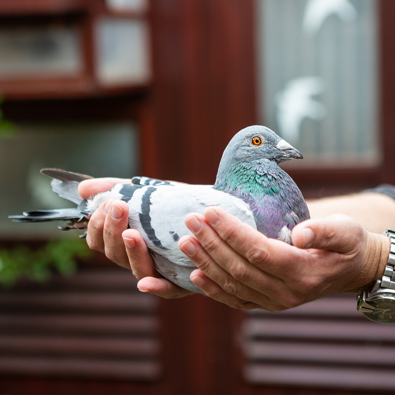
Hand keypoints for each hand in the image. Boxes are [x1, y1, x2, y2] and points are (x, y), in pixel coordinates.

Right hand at [78, 178, 190, 298]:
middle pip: (114, 254)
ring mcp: (159, 271)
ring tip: (131, 233)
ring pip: (137, 270)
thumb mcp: (148, 191)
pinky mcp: (182, 282)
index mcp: (127, 240)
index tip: (107, 203)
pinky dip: (155, 288)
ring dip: (130, 252)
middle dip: (112, 230)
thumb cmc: (176, 205)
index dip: (97, 225)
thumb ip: (117, 188)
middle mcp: (139, 258)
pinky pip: (167, 291)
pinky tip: (146, 283)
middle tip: (119, 207)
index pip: (99, 240)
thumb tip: (83, 189)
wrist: (213, 211)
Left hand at [178, 207, 389, 310]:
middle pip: (240, 268)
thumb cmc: (347, 244)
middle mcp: (286, 293)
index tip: (210, 212)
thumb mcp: (345, 231)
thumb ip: (324, 231)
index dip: (232, 232)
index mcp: (304, 272)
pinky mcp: (266, 303)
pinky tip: (195, 274)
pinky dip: (213, 289)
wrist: (349, 269)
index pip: (260, 251)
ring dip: (206, 262)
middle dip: (211, 243)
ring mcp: (275, 302)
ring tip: (185, 242)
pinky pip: (235, 300)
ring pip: (233, 285)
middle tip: (191, 221)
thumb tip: (300, 234)